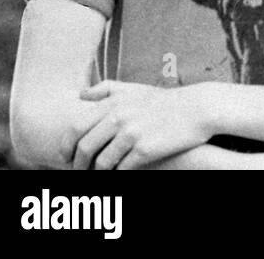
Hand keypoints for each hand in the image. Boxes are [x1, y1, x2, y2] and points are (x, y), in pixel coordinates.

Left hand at [75, 80, 214, 169]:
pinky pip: (121, 169)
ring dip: (97, 173)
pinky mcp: (145, 149)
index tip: (64, 157)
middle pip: (84, 148)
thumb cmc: (166, 101)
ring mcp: (132, 134)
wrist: (199, 109)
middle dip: (77, 165)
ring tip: (99, 175)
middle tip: (78, 172)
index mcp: (114, 103)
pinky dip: (117, 175)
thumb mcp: (136, 88)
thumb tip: (80, 95)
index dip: (65, 146)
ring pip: (101, 162)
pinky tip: (119, 174)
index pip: (75, 127)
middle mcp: (119, 117)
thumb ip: (107, 89)